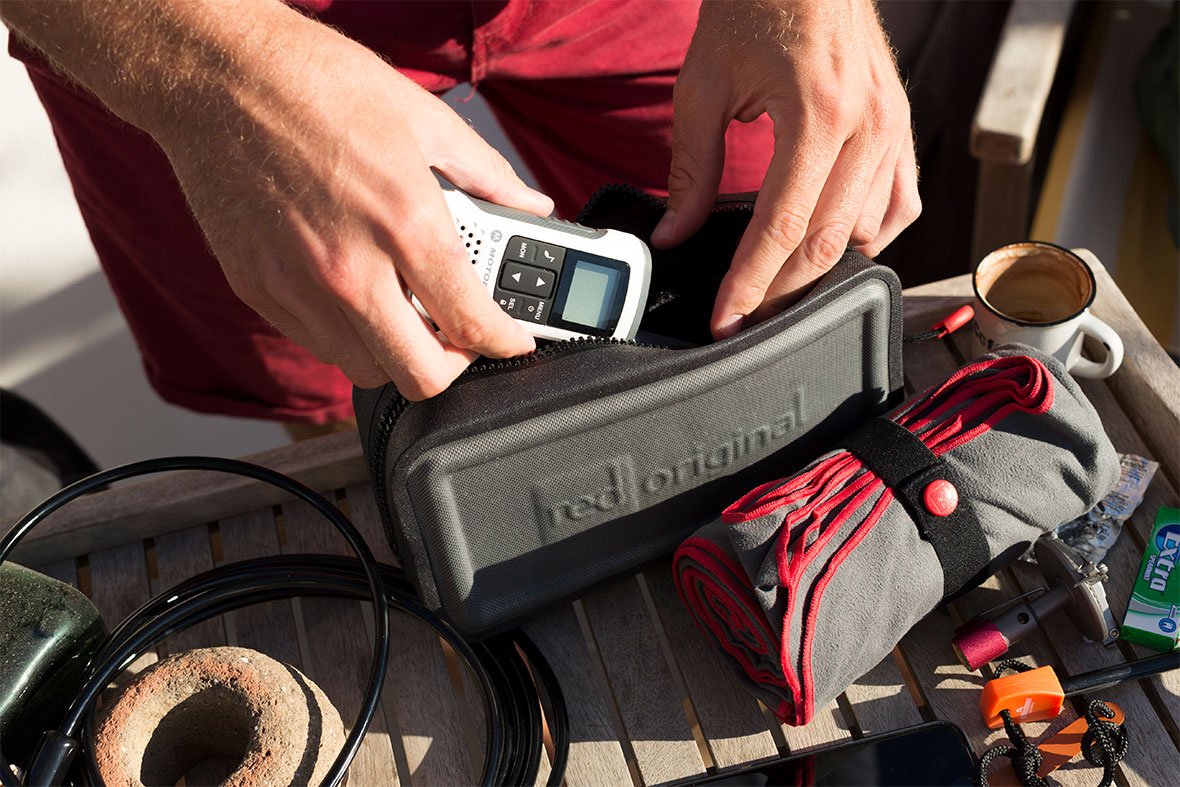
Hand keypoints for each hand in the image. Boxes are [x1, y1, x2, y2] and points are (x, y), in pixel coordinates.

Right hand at [146, 12, 551, 397]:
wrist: (217, 72)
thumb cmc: (318, 84)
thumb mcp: (424, 119)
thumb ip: (487, 175)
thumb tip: (529, 205)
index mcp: (405, 224)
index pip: (472, 323)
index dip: (506, 343)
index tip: (512, 340)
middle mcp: (350, 269)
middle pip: (420, 377)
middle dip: (453, 365)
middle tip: (459, 335)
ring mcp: (298, 288)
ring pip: (366, 370)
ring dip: (397, 352)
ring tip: (406, 309)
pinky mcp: (258, 291)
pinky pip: (317, 344)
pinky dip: (347, 335)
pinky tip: (355, 293)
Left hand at [653, 0, 919, 338]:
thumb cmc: (755, 6)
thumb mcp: (703, 87)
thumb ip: (691, 171)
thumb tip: (675, 234)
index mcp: (817, 114)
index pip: (781, 227)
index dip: (749, 283)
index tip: (726, 318)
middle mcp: (866, 126)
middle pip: (827, 242)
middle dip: (781, 291)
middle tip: (745, 317)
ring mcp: (892, 127)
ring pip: (868, 233)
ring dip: (824, 267)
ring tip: (781, 286)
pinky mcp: (901, 126)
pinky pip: (900, 204)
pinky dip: (871, 235)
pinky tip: (835, 243)